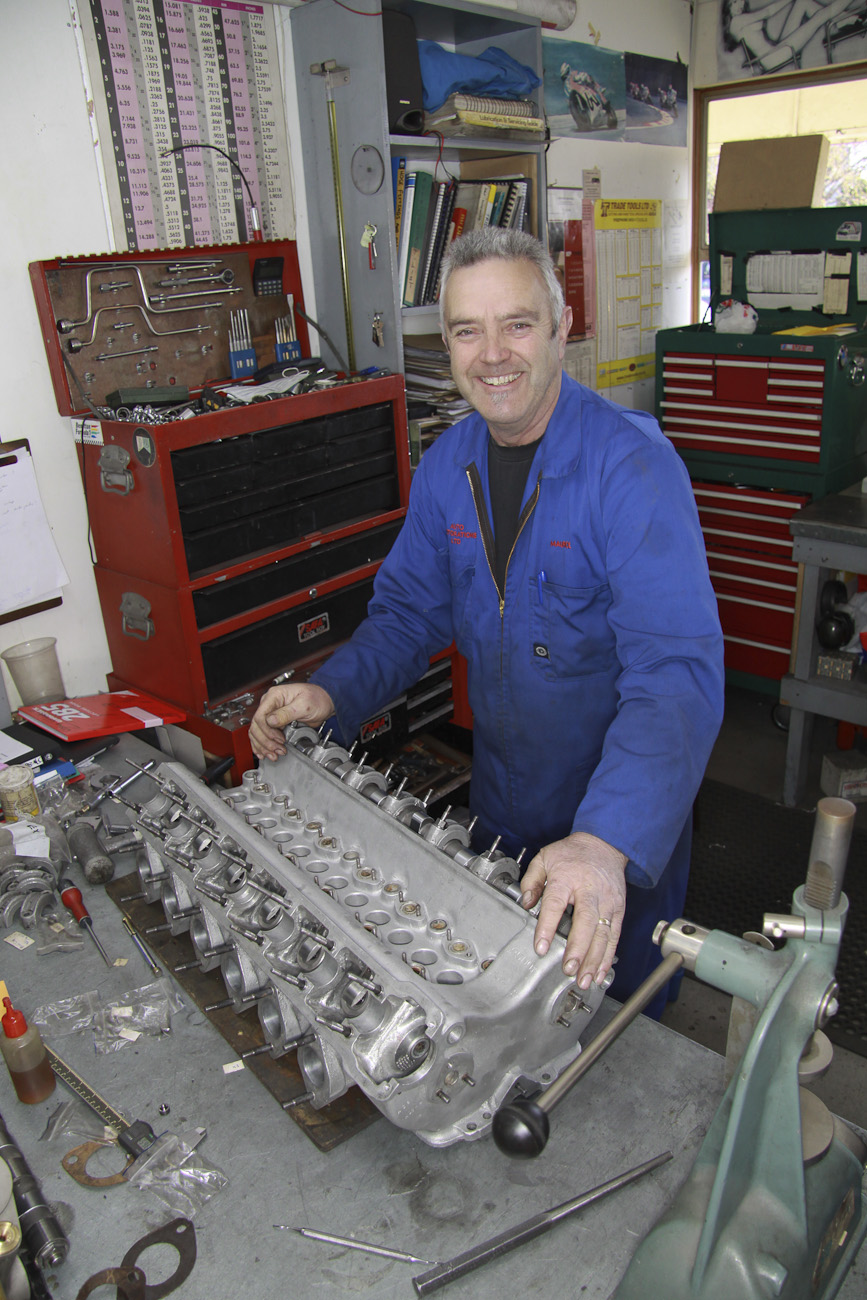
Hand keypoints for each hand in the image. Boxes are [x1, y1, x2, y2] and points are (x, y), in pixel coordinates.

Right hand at [248, 684, 334, 760]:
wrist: (325, 702)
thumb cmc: (317, 699)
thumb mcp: (304, 705)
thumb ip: (286, 713)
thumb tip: (270, 721)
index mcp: (274, 696)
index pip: (260, 716)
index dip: (267, 731)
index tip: (280, 739)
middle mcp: (269, 704)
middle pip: (257, 726)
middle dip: (265, 742)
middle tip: (277, 750)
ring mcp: (271, 714)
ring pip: (257, 732)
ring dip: (263, 746)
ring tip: (273, 755)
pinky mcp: (275, 723)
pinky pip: (263, 735)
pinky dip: (262, 745)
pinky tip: (264, 753)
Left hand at [520, 832, 626, 989]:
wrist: (604, 844)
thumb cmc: (572, 854)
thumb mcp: (545, 858)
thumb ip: (531, 880)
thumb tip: (526, 903)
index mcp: (567, 877)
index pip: (556, 904)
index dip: (548, 926)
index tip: (540, 946)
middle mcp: (590, 890)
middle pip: (585, 922)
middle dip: (578, 949)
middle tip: (569, 969)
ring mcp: (607, 901)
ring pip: (603, 933)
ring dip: (594, 959)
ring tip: (584, 980)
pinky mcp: (619, 909)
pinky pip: (614, 936)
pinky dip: (608, 956)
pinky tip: (600, 973)